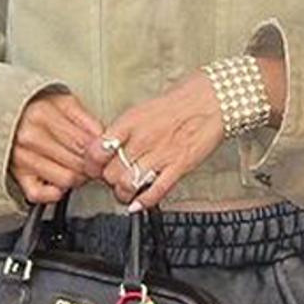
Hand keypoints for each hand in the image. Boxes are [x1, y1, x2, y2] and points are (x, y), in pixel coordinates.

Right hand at [10, 91, 110, 205]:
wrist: (2, 114)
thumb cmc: (35, 108)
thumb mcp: (63, 102)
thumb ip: (86, 119)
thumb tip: (105, 139)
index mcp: (43, 115)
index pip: (86, 143)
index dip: (101, 152)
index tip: (104, 152)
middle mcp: (30, 137)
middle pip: (78, 163)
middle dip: (91, 165)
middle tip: (93, 162)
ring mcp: (22, 158)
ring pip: (66, 179)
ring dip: (78, 178)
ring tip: (78, 169)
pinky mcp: (17, 176)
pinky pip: (40, 195)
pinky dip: (54, 193)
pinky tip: (59, 182)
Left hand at [100, 72, 226, 210]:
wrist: (211, 100)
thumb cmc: (180, 103)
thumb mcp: (143, 109)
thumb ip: (125, 130)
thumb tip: (109, 146)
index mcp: (130, 122)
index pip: (97, 149)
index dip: (91, 163)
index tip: (94, 167)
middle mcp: (142, 139)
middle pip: (110, 172)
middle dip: (108, 180)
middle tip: (112, 179)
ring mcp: (161, 155)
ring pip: (128, 185)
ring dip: (122, 194)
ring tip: (124, 192)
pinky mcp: (179, 166)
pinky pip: (156, 192)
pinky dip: (143, 202)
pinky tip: (138, 203)